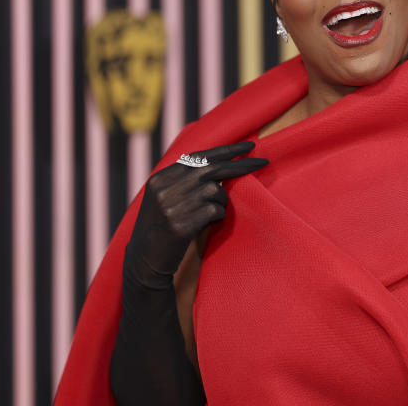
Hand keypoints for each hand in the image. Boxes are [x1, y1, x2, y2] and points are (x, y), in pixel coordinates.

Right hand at [123, 141, 267, 288]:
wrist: (144, 262)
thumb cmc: (162, 228)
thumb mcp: (165, 197)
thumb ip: (185, 180)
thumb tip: (220, 163)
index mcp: (162, 178)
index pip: (200, 156)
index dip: (226, 150)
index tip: (249, 145)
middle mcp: (165, 188)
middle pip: (212, 168)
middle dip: (240, 164)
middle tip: (263, 161)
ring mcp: (172, 206)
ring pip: (216, 190)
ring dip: (221, 202)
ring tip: (211, 214)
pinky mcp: (180, 225)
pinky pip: (214, 211)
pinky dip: (218, 216)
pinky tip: (209, 224)